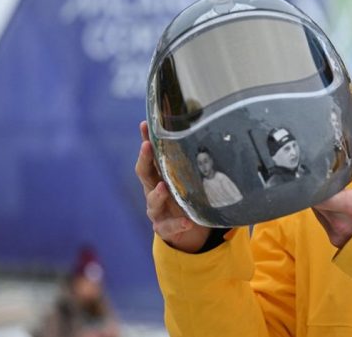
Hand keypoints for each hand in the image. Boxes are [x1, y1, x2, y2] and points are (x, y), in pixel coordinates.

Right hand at [136, 121, 209, 252]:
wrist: (184, 227)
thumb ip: (191, 161)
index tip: (145, 124)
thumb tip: (207, 131)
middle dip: (144, 159)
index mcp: (158, 175)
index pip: (149, 155)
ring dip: (157, 194)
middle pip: (144, 173)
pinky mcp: (164, 227)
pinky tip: (187, 222)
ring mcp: (156, 210)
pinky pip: (168, 226)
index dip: (146, 139)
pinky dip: (177, 224)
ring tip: (162, 188)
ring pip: (152, 201)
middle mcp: (152, 190)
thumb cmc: (184, 194)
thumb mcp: (186, 176)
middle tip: (147, 146)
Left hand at [312, 134, 351, 247]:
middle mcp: (339, 223)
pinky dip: (328, 212)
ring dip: (323, 200)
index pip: (315, 194)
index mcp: (350, 207)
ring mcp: (337, 235)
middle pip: (313, 201)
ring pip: (317, 212)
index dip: (311, 182)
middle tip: (326, 175)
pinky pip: (324, 222)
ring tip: (336, 190)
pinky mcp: (337, 242)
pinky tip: (341, 205)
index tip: (315, 171)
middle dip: (318, 188)